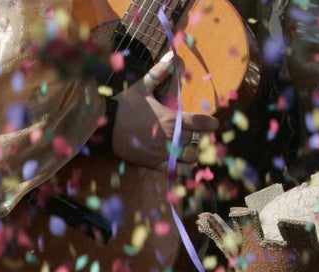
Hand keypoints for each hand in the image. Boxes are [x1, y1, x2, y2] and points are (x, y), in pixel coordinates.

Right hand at [111, 53, 218, 169]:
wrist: (105, 126)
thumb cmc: (125, 106)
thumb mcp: (143, 86)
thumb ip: (160, 72)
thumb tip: (172, 55)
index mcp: (171, 118)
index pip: (200, 122)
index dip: (210, 123)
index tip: (213, 123)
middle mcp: (170, 136)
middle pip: (197, 140)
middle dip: (200, 138)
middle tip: (199, 136)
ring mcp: (162, 151)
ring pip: (189, 157)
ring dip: (192, 153)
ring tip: (189, 148)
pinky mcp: (153, 163)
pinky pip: (174, 170)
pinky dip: (181, 168)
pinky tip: (181, 164)